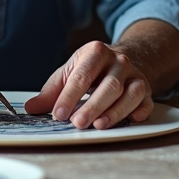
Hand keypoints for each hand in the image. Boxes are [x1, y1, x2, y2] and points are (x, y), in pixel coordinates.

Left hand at [24, 41, 153, 129]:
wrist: (119, 60)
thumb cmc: (89, 69)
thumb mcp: (68, 73)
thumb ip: (51, 92)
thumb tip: (31, 108)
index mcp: (96, 52)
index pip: (82, 76)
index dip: (70, 96)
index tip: (58, 113)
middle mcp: (118, 62)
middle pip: (108, 86)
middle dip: (93, 106)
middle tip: (78, 123)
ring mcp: (135, 75)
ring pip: (129, 94)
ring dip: (115, 112)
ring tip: (99, 126)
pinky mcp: (146, 90)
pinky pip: (145, 102)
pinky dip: (139, 111)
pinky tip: (130, 120)